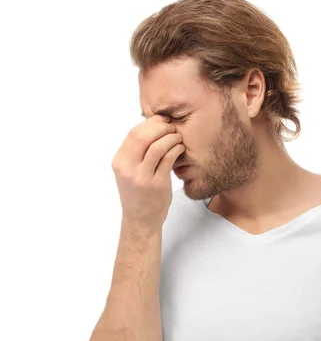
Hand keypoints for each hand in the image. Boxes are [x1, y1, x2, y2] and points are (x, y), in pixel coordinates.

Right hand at [111, 115, 184, 234]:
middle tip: (172, 127)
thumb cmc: (138, 194)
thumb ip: (136, 152)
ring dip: (170, 137)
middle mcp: (127, 168)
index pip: (133, 133)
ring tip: (178, 137)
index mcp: (119, 161)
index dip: (150, 122)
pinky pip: (168, 159)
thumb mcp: (130, 171)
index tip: (163, 120)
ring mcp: (142, 176)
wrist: (140, 220)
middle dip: (160, 126)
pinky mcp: (157, 184)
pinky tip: (180, 148)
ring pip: (157, 146)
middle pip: (143, 136)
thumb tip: (153, 127)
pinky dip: (176, 149)